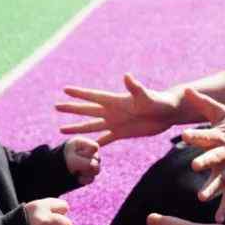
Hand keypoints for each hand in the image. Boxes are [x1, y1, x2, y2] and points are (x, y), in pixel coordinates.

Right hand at [56, 73, 178, 146]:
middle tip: (56, 106)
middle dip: (72, 108)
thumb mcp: (146, 96)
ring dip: (77, 128)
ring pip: (91, 126)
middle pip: (87, 110)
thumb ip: (135, 87)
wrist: (168, 112)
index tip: (65, 90)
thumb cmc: (159, 101)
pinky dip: (95, 144)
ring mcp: (116, 123)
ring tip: (61, 129)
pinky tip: (86, 148)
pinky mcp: (122, 133)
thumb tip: (127, 76)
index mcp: (115, 101)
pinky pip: (105, 140)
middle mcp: (112, 111)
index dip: (79, 94)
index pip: (93, 96)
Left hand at [63, 137, 100, 184]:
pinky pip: (92, 179)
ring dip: (85, 173)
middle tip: (74, 164)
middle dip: (86, 164)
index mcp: (82, 143)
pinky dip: (83, 180)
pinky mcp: (87, 174)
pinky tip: (76, 177)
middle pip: (97, 159)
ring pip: (97, 170)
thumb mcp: (71, 159)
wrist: (49, 172)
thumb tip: (97, 168)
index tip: (76, 154)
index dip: (87, 154)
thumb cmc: (60, 161)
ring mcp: (89, 163)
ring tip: (74, 171)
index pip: (95, 147)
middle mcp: (88, 152)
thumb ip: (85, 163)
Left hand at [180, 89, 224, 222]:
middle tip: (195, 165)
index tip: (184, 135)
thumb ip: (203, 103)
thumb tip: (186, 89)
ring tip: (201, 197)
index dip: (196, 135)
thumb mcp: (223, 112)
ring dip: (212, 189)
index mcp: (220, 137)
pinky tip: (219, 219)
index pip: (206, 135)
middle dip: (205, 161)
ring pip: (221, 181)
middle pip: (214, 158)